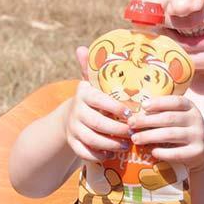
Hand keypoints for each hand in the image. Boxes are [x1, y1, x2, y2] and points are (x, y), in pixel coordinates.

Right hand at [63, 46, 131, 162]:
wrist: (69, 116)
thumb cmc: (91, 98)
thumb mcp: (90, 83)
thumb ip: (90, 68)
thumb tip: (82, 48)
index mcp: (84, 94)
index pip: (100, 101)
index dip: (117, 109)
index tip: (132, 113)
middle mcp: (76, 111)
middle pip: (98, 124)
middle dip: (118, 130)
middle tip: (133, 132)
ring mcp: (73, 128)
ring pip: (91, 139)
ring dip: (111, 144)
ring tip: (126, 144)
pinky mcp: (72, 143)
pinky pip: (83, 152)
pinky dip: (98, 155)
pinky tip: (110, 154)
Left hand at [129, 96, 203, 173]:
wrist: (201, 152)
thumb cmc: (182, 131)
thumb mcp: (178, 118)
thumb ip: (162, 113)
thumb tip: (136, 114)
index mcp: (190, 107)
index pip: (176, 101)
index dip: (159, 103)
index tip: (143, 106)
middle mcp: (196, 119)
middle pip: (169, 118)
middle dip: (147, 121)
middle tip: (131, 124)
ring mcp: (198, 136)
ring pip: (170, 134)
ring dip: (150, 136)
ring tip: (135, 139)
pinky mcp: (196, 152)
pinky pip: (176, 152)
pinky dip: (162, 152)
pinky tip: (152, 152)